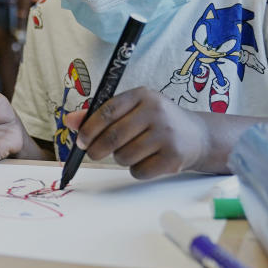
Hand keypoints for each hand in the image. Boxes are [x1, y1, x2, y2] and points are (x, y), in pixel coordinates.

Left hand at [66, 87, 208, 179]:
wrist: (198, 136)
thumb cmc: (157, 122)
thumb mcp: (132, 110)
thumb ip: (101, 114)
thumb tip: (70, 121)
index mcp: (143, 95)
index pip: (107, 111)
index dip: (89, 128)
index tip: (80, 140)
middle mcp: (156, 112)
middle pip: (113, 136)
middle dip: (96, 149)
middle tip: (93, 153)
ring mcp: (167, 135)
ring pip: (124, 156)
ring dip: (120, 159)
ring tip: (131, 152)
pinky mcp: (173, 158)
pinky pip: (139, 171)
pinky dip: (136, 170)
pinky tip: (146, 160)